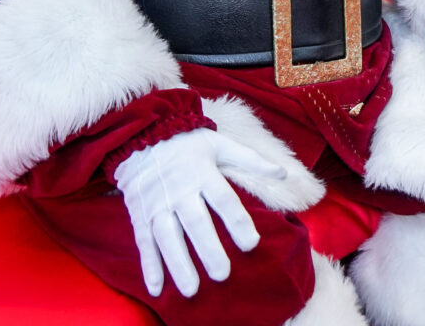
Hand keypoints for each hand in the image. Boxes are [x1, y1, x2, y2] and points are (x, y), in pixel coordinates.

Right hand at [112, 128, 285, 297]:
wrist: (142, 133)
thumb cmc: (187, 142)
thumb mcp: (220, 144)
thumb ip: (251, 161)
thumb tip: (284, 173)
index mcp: (202, 173)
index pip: (223, 200)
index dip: (238, 222)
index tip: (251, 244)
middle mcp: (179, 190)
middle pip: (195, 223)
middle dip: (208, 250)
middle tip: (222, 274)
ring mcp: (157, 203)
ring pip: (168, 237)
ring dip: (178, 264)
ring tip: (191, 290)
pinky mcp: (140, 214)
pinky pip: (144, 242)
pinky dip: (149, 266)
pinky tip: (156, 289)